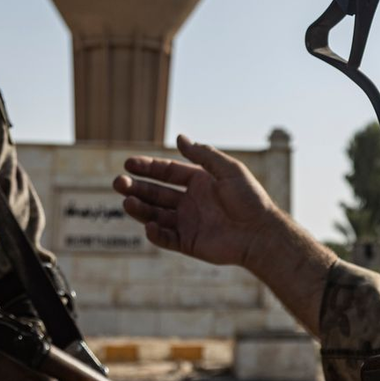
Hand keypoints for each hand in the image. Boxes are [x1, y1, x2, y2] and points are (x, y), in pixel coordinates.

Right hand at [114, 134, 283, 269]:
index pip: (166, 172)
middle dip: (136, 187)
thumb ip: (203, 155)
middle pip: (155, 193)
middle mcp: (190, 202)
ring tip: (126, 201)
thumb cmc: (249, 199)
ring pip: (156, 215)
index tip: (128, 163)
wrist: (261, 232)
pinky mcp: (189, 243)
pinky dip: (156, 233)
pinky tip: (150, 225)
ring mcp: (188, 223)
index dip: (147, 168)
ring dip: (140, 209)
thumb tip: (180, 138)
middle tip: (118, 182)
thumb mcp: (228, 170)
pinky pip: (166, 238)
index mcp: (198, 182)